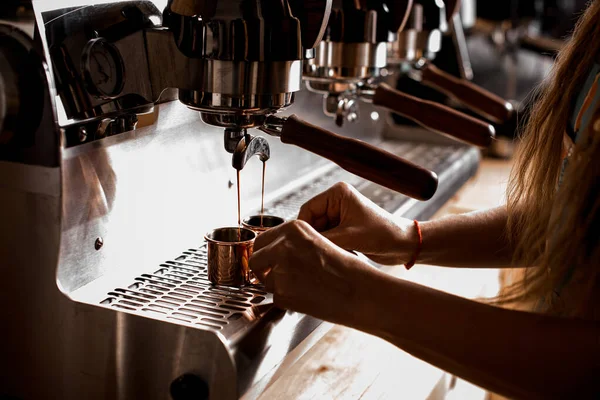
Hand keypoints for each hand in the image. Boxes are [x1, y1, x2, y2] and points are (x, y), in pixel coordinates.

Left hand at [249, 220, 377, 323]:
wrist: (360, 291)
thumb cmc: (347, 269)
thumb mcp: (319, 241)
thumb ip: (294, 244)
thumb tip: (273, 252)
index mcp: (293, 229)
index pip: (262, 240)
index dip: (265, 252)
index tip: (268, 259)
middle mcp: (282, 246)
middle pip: (255, 259)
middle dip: (263, 268)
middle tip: (276, 275)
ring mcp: (280, 270)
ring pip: (266, 281)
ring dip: (279, 286)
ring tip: (304, 287)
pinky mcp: (282, 294)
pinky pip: (276, 298)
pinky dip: (288, 301)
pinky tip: (307, 297)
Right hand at [297, 182, 416, 264]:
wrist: (405, 244)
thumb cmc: (383, 234)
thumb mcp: (349, 237)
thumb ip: (322, 239)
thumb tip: (300, 244)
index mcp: (337, 194)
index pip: (307, 209)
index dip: (303, 228)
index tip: (302, 244)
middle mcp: (336, 202)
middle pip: (312, 222)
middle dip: (316, 238)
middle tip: (321, 252)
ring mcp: (340, 216)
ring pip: (319, 233)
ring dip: (325, 244)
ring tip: (338, 252)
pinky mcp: (344, 229)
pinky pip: (328, 240)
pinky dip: (332, 248)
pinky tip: (344, 253)